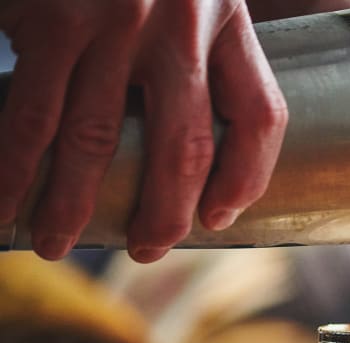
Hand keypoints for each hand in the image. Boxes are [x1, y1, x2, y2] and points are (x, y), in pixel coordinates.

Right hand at [0, 0, 287, 261]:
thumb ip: (208, 39)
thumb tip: (194, 117)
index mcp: (227, 18)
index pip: (260, 116)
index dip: (247, 178)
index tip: (223, 217)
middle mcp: (179, 27)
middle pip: (184, 149)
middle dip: (163, 214)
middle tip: (145, 249)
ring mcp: (113, 26)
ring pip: (98, 143)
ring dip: (75, 205)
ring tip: (63, 244)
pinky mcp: (51, 22)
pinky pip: (32, 116)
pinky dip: (13, 168)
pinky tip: (4, 204)